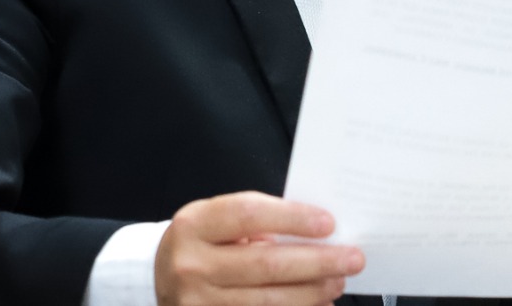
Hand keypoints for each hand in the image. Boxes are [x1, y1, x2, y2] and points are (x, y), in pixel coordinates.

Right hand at [155, 191, 364, 305]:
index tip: (329, 223)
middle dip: (317, 262)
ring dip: (311, 292)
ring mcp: (197, 303)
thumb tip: (318, 232)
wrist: (160, 277)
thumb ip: (260, 221)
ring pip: (267, 300)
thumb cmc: (203, 242)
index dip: (292, 218)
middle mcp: (191, 265)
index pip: (250, 215)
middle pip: (265, 264)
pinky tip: (317, 303)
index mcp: (195, 224)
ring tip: (338, 281)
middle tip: (351, 258)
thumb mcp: (218, 219)